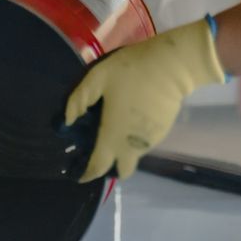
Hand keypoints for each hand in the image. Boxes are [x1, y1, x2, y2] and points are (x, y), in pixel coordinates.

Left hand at [64, 20, 226, 181]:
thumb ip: (78, 100)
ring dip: (123, 151)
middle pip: (122, 170)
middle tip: (102, 153)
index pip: (98, 167)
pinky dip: (135, 139)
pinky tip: (133, 119)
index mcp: (113, 136)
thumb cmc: (131, 71)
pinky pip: (144, 143)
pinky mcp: (163, 131)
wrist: (172, 65)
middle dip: (111, 168)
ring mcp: (150, 141)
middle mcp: (132, 146)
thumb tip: (68, 120)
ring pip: (134, 156)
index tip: (79, 174)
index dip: (87, 174)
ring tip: (117, 129)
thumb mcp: (97, 78)